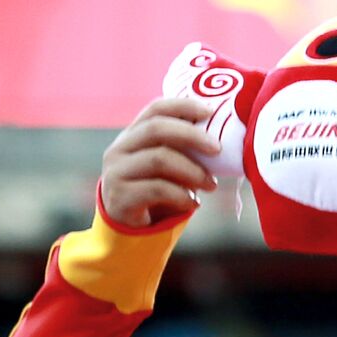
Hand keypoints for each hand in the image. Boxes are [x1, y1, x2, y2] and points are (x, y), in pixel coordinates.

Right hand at [100, 98, 222, 228]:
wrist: (131, 231)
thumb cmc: (157, 193)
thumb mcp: (171, 168)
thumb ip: (185, 151)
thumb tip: (221, 140)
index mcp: (133, 135)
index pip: (155, 109)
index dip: (183, 106)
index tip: (211, 111)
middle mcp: (120, 149)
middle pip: (156, 129)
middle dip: (192, 136)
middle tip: (218, 149)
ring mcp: (116, 172)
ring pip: (158, 159)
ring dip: (192, 171)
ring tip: (211, 185)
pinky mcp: (120, 197)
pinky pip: (157, 189)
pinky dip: (182, 195)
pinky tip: (194, 203)